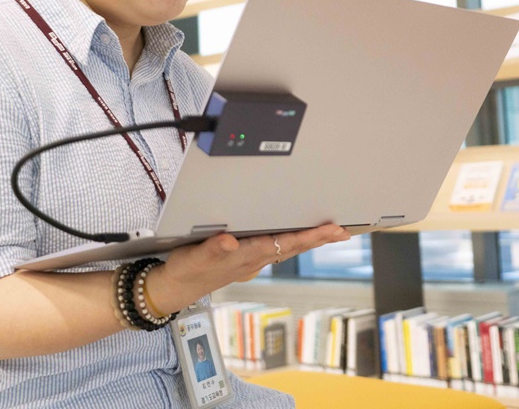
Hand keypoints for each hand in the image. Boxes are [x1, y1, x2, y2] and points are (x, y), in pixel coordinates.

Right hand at [145, 224, 350, 314]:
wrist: (174, 288)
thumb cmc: (186, 269)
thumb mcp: (196, 256)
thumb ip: (214, 248)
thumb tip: (232, 242)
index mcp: (248, 255)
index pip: (287, 243)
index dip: (311, 236)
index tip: (332, 229)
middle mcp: (254, 260)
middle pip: (294, 247)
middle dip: (319, 238)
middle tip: (344, 230)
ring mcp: (251, 262)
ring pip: (287, 249)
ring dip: (308, 241)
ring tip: (328, 233)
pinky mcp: (244, 261)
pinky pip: (275, 250)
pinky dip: (291, 243)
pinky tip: (295, 239)